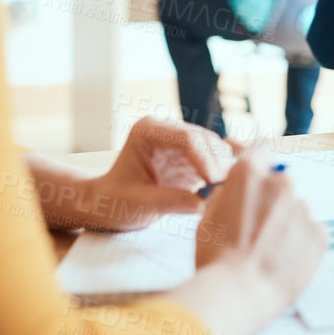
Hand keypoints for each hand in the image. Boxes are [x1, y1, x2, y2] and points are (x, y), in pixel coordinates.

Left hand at [90, 117, 239, 230]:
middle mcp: (167, 129)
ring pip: (214, 148)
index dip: (204, 159)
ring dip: (223, 168)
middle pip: (205, 140)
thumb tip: (206, 205)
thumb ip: (172, 201)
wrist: (107, 205)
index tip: (214, 182)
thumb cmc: (114, 201)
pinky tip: (224, 190)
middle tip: (226, 189)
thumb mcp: (140, 203)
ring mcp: (180, 142)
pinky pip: (214, 161)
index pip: (185, 138)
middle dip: (217, 164)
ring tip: (226, 192)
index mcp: (148, 130)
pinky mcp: (190, 157)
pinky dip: (221, 173)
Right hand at [193, 159, 326, 321]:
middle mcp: (281, 184)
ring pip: (296, 212)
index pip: (262, 149)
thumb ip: (228, 194)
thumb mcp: (208, 217)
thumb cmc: (215, 258)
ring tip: (267, 254)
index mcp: (249, 174)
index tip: (263, 166)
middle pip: (280, 186)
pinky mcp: (320, 233)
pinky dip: (301, 245)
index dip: (262, 158)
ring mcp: (303, 208)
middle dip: (271, 203)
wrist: (237, 294)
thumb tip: (237, 189)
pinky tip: (283, 262)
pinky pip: (311, 233)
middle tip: (256, 232)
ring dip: (286, 226)